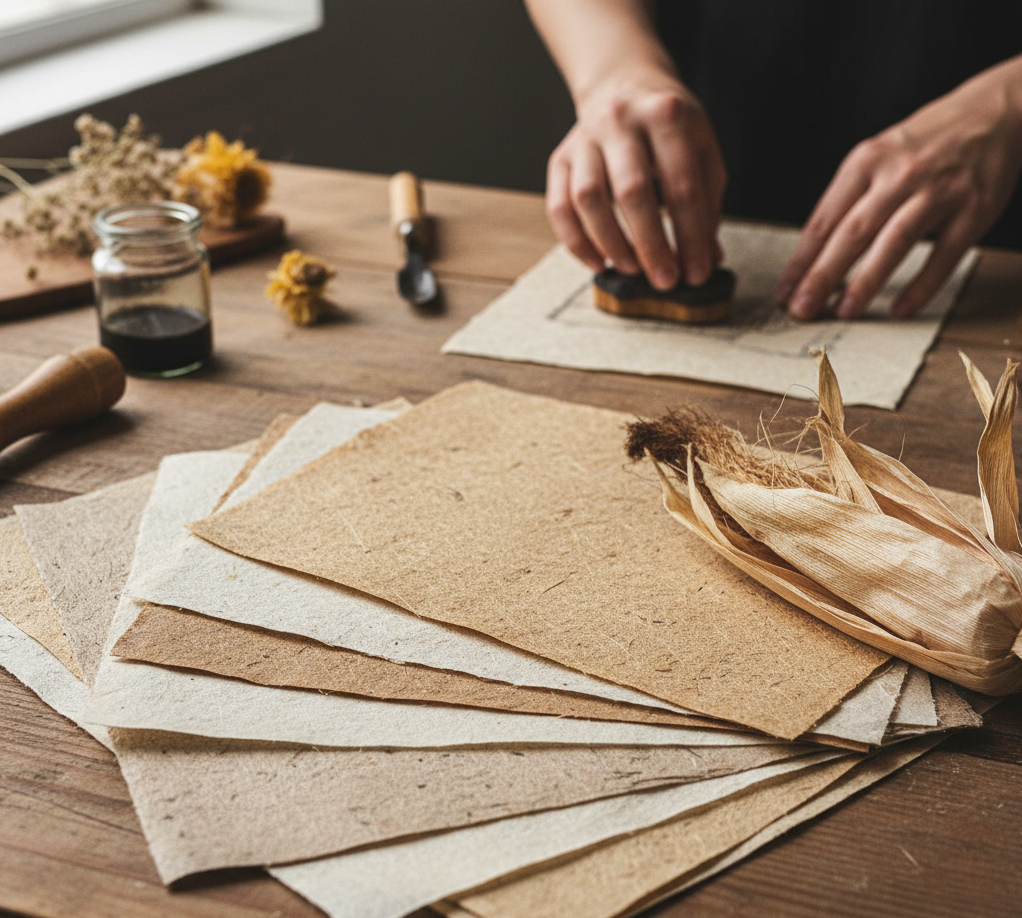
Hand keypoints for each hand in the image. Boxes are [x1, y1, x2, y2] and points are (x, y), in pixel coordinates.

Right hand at [546, 66, 726, 288]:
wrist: (623, 87)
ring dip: (610, 243)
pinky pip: (559, 206)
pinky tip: (598, 262)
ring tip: (632, 269)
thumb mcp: (702, 150)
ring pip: (588, 198)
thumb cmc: (668, 128)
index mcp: (666, 115)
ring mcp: (584, 138)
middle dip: (651, 245)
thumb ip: (706, 203)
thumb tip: (706, 259)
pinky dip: (576, 242)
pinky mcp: (560, 157)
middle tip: (664, 280)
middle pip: (631, 192)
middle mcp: (620, 121)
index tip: (697, 272)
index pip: (681, 185)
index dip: (691, 235)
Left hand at [777, 57, 1021, 320]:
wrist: (995, 109)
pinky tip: (900, 309)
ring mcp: (939, 191)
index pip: (823, 220)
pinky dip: (921, 285)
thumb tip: (814, 256)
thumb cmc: (925, 143)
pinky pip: (944, 255)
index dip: (801, 261)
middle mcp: (900, 174)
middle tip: (802, 309)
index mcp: (866, 160)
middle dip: (822, 276)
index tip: (784, 292)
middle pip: (851, 233)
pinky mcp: (974, 208)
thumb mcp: (878, 155)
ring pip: (893, 242)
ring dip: (865, 281)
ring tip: (843, 311)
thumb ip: (849, 199)